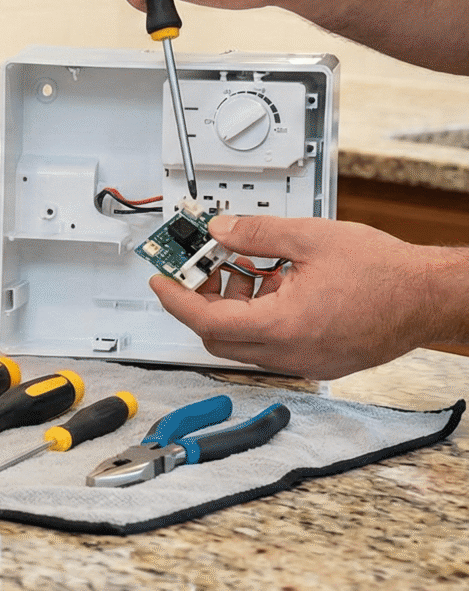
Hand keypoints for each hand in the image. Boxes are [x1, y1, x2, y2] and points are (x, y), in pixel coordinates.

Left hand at [148, 213, 468, 378]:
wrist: (429, 296)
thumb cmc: (385, 273)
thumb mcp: (310, 237)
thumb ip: (256, 233)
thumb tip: (220, 230)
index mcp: (284, 325)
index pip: (207, 321)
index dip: (176, 299)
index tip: (160, 279)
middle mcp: (290, 352)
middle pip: (218, 336)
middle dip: (199, 300)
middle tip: (196, 267)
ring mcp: (303, 361)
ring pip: (243, 342)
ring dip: (230, 306)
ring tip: (238, 265)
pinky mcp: (316, 359)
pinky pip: (269, 343)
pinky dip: (256, 316)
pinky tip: (269, 282)